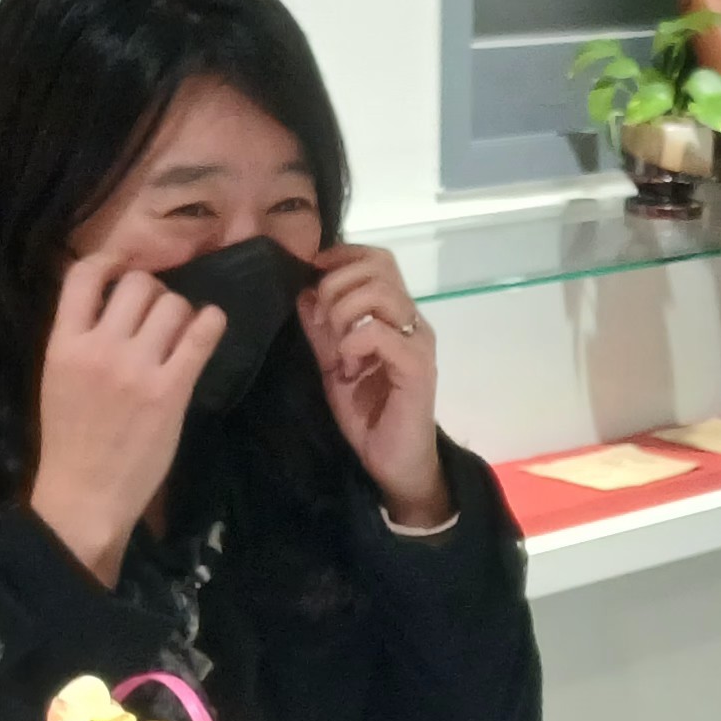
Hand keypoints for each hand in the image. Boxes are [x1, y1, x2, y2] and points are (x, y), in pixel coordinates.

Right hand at [30, 258, 226, 578]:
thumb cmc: (71, 441)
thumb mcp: (57, 378)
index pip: (84, 274)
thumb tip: (111, 301)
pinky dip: (211, 322)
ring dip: (181, 311)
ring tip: (179, 332)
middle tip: (157, 313)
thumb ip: (80, 339)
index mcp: (64, 344)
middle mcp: (100, 347)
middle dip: (153, 291)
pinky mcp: (172, 390)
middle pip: (139, 284)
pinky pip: (201, 335)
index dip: (110, 261)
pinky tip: (210, 325)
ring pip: (173, 304)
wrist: (85, 496)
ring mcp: (138, 368)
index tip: (124, 269)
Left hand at [297, 243, 447, 525]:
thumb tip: (303, 291)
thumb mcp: (333, 365)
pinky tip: (349, 368)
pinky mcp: (417, 367)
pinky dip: (353, 343)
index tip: (313, 274)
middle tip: (323, 322)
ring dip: (345, 313)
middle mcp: (412, 321)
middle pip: (379, 266)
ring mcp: (417, 342)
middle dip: (336, 285)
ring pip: (380, 292)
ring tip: (338, 347)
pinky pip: (380, 333)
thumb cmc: (369, 416)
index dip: (342, 256)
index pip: (376, 259)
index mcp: (394, 315)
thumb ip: (321, 330)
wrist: (395, 464)